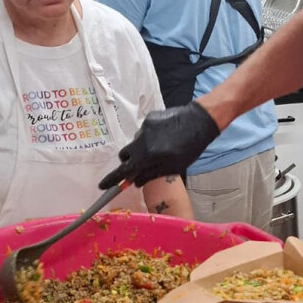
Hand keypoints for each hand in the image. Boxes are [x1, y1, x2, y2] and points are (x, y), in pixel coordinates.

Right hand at [99, 103, 219, 188]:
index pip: (124, 170)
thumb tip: (135, 181)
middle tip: (139, 166)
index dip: (112, 179)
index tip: (103, 185)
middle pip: (125, 155)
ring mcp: (144, 127)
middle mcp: (141, 141)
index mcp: (147, 156)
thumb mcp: (173, 167)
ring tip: (160, 148)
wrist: (200, 120)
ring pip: (135, 142)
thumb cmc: (190, 147)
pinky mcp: (150, 117)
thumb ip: (151, 174)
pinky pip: (144, 131)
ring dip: (141, 149)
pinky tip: (164, 136)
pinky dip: (149, 137)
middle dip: (128, 162)